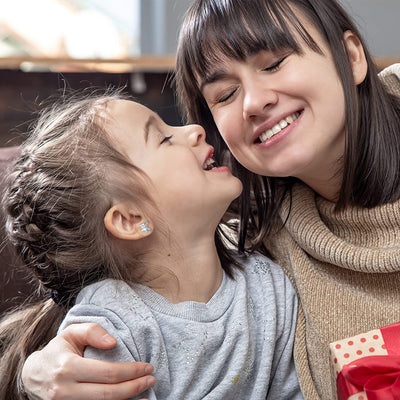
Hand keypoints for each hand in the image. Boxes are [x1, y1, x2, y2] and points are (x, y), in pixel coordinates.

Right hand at [21, 323, 155, 399]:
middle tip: (151, 379)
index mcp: (68, 368)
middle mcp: (65, 391)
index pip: (107, 373)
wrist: (33, 375)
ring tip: (146, 395)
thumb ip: (93, 331)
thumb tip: (114, 342)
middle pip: (107, 395)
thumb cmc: (58, 350)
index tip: (147, 366)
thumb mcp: (72, 333)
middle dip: (134, 387)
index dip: (131, 371)